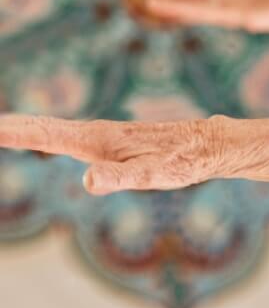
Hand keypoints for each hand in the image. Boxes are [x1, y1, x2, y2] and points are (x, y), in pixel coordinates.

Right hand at [0, 114, 220, 193]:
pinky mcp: (109, 141)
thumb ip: (120, 177)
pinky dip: (40, 131)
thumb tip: (89, 181)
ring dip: (19, 127)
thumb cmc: (182, 162)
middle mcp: (93, 133)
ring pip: (50, 128)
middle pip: (39, 127)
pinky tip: (37, 135)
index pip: (42, 134)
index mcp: (95, 140)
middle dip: (7, 127)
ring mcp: (100, 135)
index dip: (10, 132)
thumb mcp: (152, 174)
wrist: (208, 145)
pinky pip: (64, 134)